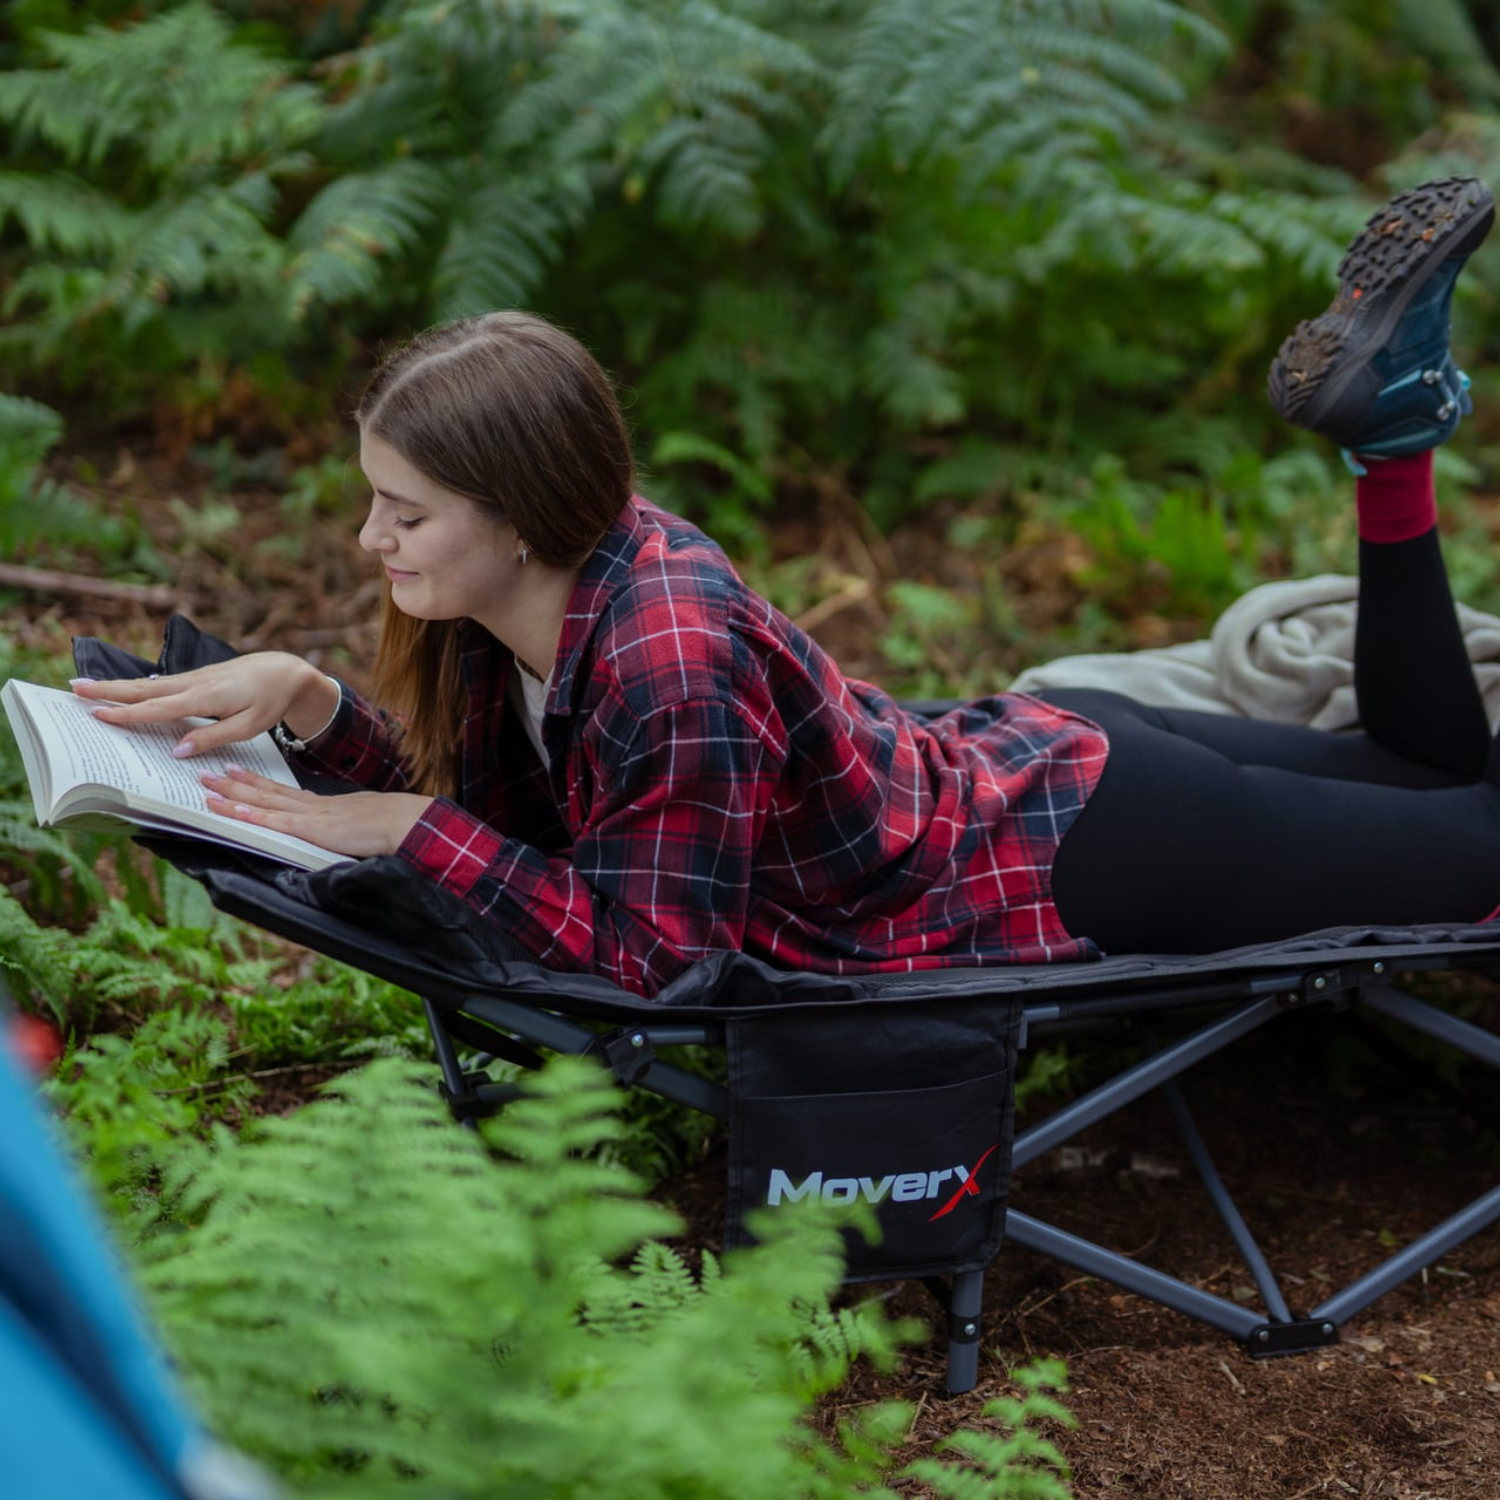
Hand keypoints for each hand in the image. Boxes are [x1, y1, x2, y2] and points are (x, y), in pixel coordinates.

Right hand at [72, 654, 339, 758]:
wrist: (285, 671)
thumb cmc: (270, 701)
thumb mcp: (249, 726)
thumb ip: (213, 738)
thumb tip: (177, 752)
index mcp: (205, 698)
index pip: (159, 708)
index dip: (128, 714)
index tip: (98, 715)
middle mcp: (193, 685)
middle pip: (144, 690)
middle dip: (107, 690)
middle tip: (73, 690)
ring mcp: (193, 679)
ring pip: (148, 684)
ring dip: (116, 686)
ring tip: (85, 687)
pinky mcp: (196, 679)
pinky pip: (160, 685)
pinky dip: (136, 687)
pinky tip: (122, 690)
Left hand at [199, 764, 433, 856]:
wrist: (405, 821)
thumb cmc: (391, 825)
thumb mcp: (361, 822)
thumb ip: (344, 826)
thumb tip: (340, 830)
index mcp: (323, 806)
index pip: (282, 792)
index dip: (256, 783)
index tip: (235, 771)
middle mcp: (312, 806)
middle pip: (266, 793)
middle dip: (234, 784)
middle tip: (207, 772)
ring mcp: (311, 816)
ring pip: (264, 804)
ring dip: (234, 796)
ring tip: (208, 787)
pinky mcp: (314, 829)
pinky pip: (277, 822)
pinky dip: (253, 817)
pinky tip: (233, 812)